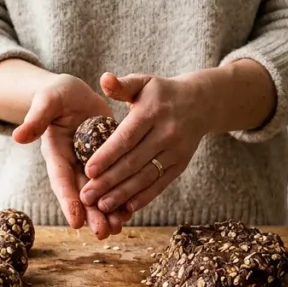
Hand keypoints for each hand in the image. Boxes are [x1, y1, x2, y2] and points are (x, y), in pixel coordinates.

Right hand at [13, 74, 132, 238]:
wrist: (73, 94)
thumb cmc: (57, 94)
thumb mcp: (47, 102)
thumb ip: (36, 119)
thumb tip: (17, 136)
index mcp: (55, 153)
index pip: (61, 180)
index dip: (69, 200)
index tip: (76, 220)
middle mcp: (72, 165)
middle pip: (81, 194)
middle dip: (92, 214)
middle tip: (103, 233)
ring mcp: (88, 165)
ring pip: (98, 193)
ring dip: (107, 212)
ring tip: (118, 229)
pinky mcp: (105, 162)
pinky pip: (113, 182)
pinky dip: (120, 196)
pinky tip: (130, 212)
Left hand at [79, 72, 211, 214]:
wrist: (201, 103)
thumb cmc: (161, 92)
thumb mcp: (144, 82)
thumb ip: (122, 85)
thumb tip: (104, 79)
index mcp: (152, 112)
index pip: (127, 137)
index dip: (107, 155)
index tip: (88, 170)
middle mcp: (166, 133)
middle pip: (134, 162)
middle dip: (109, 181)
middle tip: (86, 195)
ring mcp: (176, 151)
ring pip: (146, 176)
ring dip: (123, 194)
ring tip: (102, 206)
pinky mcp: (180, 165)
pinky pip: (161, 183)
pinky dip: (144, 197)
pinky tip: (127, 208)